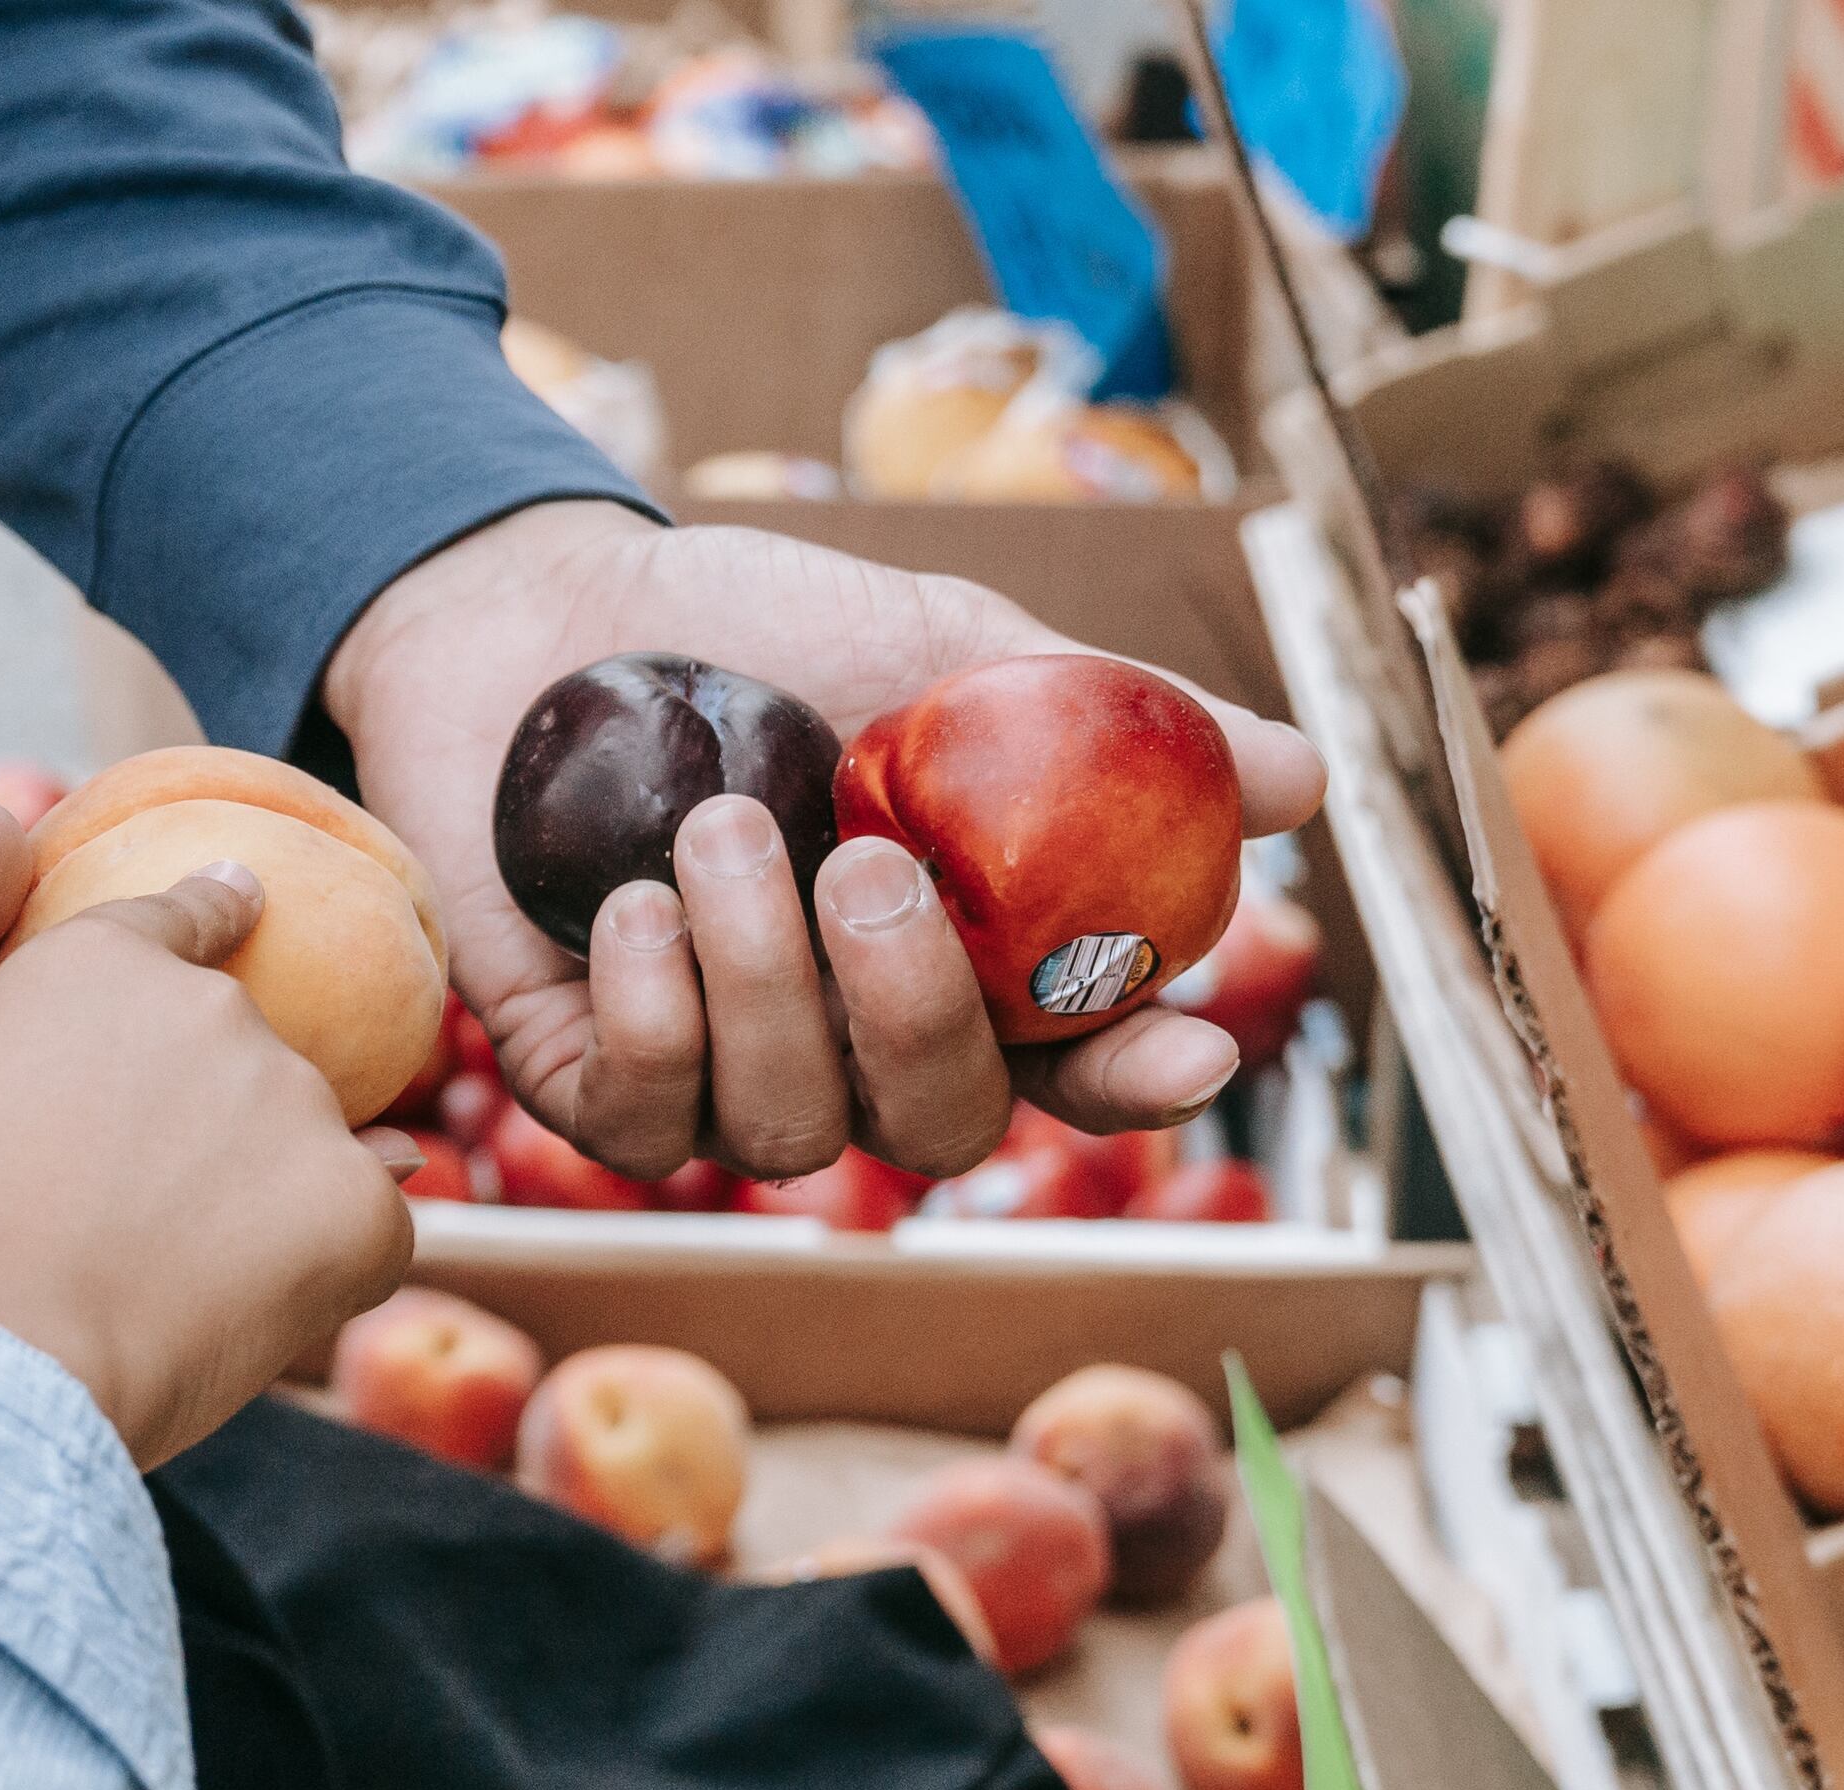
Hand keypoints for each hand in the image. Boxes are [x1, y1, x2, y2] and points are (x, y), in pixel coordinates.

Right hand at [0, 868, 412, 1466]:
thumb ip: (24, 1039)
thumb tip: (91, 1057)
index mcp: (102, 966)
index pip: (186, 920)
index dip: (216, 915)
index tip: (246, 905)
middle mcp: (212, 1010)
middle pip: (243, 1059)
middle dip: (210, 1126)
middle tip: (138, 1221)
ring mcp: (292, 1100)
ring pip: (306, 1148)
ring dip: (264, 1201)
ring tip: (176, 1286)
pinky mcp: (353, 1202)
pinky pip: (371, 1230)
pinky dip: (329, 1268)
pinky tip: (246, 1316)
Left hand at [322, 501, 1332, 1180]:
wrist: (541, 606)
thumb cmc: (758, 630)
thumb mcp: (950, 651)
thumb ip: (1112, 722)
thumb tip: (1302, 782)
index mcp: (966, 966)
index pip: (1078, 1075)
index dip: (1137, 1086)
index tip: (1187, 1049)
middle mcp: (855, 1047)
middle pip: (942, 1128)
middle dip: (917, 1009)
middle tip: (868, 863)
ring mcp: (720, 1078)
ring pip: (789, 1129)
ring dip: (762, 980)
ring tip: (718, 825)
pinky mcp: (583, 1081)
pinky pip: (641, 1124)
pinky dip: (651, 1018)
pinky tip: (636, 908)